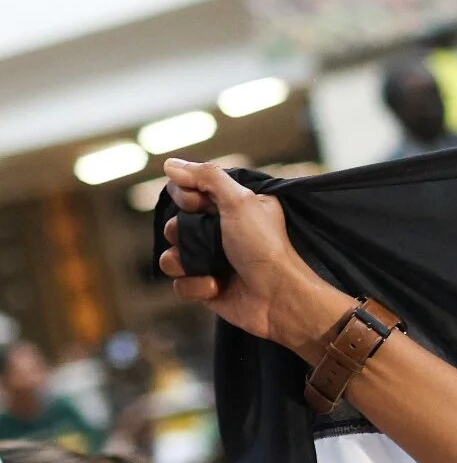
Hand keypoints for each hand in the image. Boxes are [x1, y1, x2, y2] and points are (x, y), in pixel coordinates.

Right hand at [156, 159, 338, 357]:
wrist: (279, 298)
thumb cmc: (265, 247)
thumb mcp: (241, 201)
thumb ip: (207, 177)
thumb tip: (170, 164)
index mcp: (231, 207)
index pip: (187, 192)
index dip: (185, 196)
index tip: (198, 203)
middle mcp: (220, 232)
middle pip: (174, 223)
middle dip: (181, 231)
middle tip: (208, 238)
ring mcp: (212, 261)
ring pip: (171, 255)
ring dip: (185, 260)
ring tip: (211, 266)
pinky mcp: (206, 288)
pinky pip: (179, 284)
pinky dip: (195, 286)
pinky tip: (218, 287)